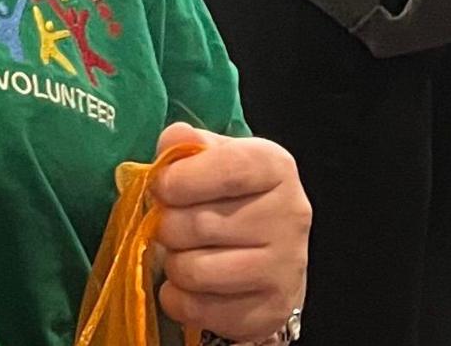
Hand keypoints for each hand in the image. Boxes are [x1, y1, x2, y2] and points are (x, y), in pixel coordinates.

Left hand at [151, 122, 308, 342]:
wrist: (269, 252)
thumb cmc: (232, 197)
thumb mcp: (213, 158)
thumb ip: (187, 146)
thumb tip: (172, 141)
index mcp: (275, 167)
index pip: (227, 169)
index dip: (181, 179)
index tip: (160, 186)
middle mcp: (290, 215)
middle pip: (201, 224)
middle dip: (167, 225)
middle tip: (170, 224)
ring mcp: (285, 267)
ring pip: (195, 270)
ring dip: (173, 263)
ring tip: (182, 253)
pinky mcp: (271, 309)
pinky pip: (197, 309)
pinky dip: (177, 298)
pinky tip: (187, 285)